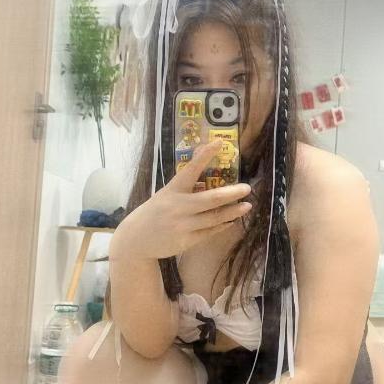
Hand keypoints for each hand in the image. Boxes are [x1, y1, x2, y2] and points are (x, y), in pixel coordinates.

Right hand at [114, 139, 251, 258]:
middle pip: (211, 199)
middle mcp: (178, 206)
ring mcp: (183, 225)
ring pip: (214, 217)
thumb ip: (184, 186)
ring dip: (233, 211)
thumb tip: (203, 174)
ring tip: (247, 205)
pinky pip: (210, 232)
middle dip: (232, 193)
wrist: (136, 240)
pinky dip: (222, 225)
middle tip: (247, 188)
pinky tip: (232, 221)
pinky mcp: (186, 241)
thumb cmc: (154, 213)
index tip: (219, 143)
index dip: (205, 155)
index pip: (190, 169)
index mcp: (172, 190)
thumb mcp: (165, 195)